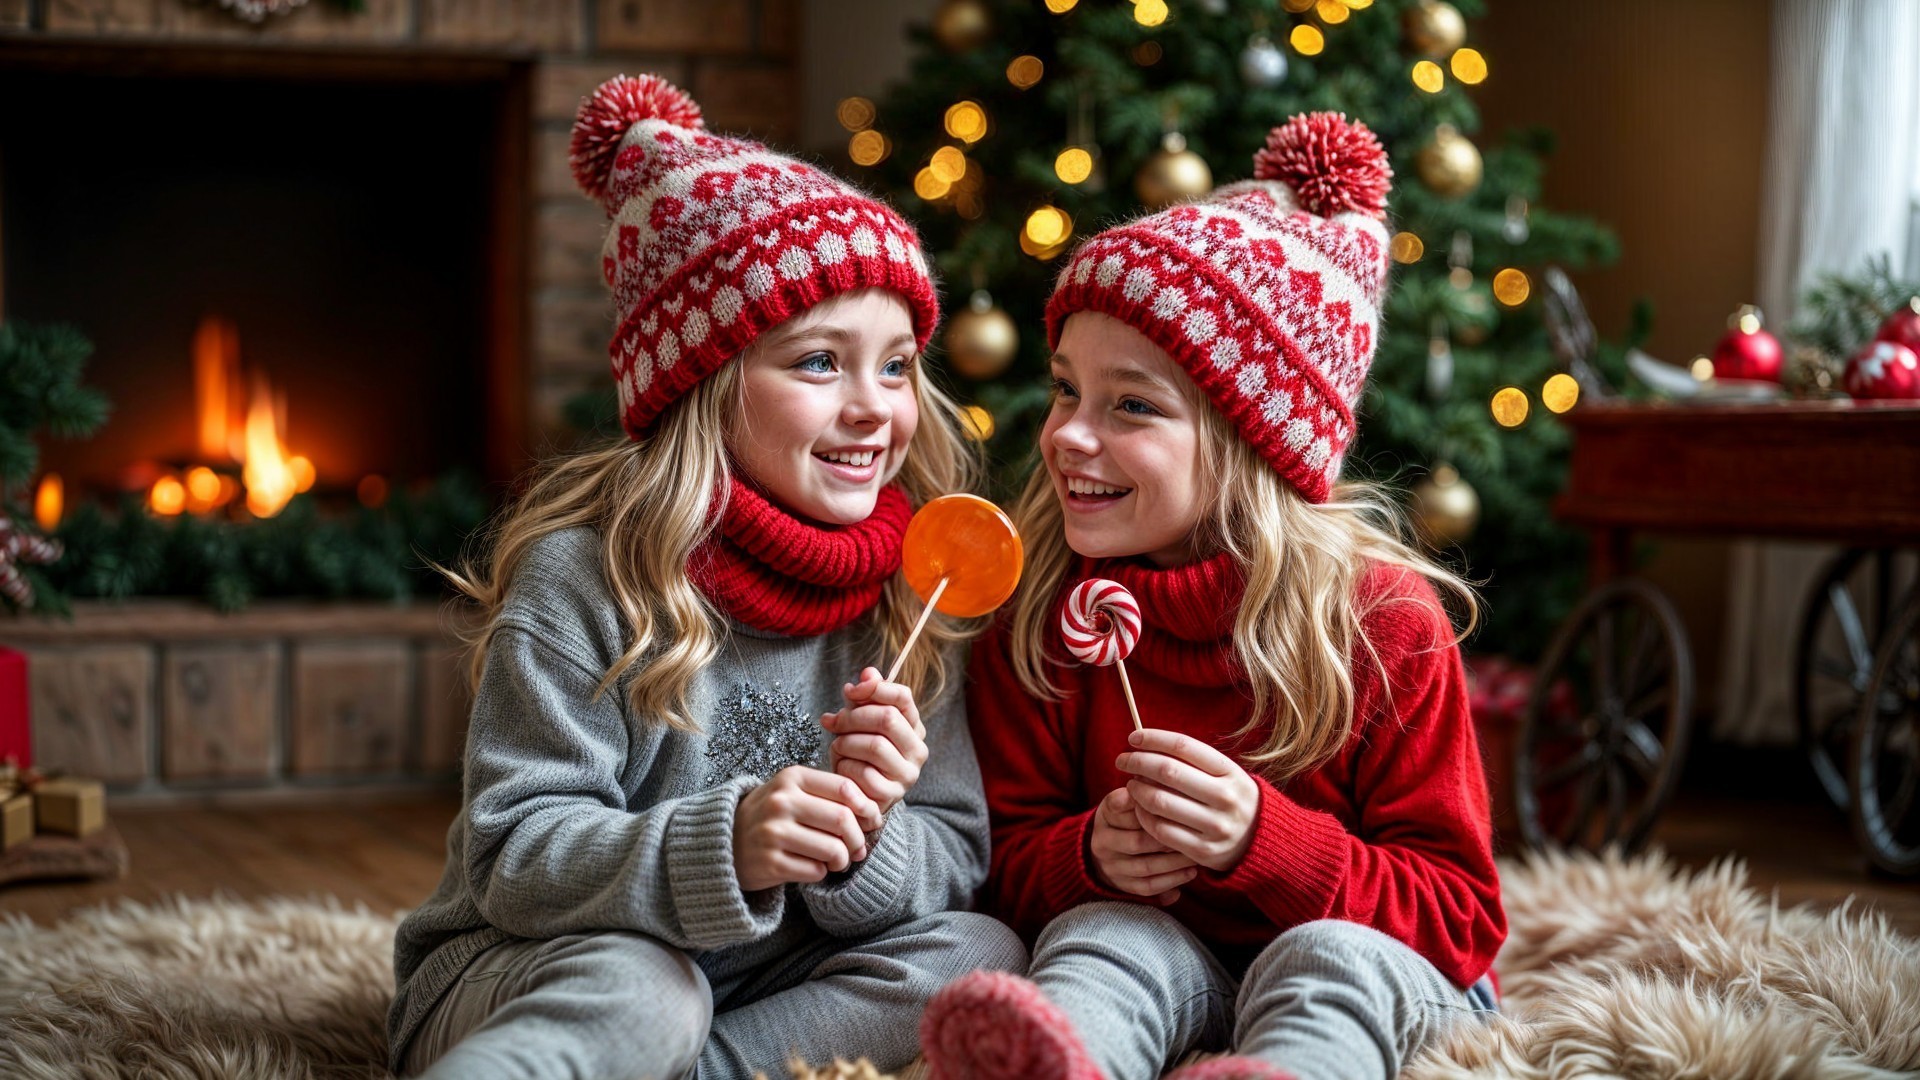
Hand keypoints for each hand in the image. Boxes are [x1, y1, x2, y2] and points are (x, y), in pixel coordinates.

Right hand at [732, 766, 879, 892]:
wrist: (726, 841)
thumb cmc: (772, 816)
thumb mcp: (794, 792)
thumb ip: (830, 796)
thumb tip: (873, 815)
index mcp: (792, 778)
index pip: (845, 788)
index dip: (866, 807)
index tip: (871, 820)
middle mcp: (781, 802)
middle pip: (842, 819)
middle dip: (858, 838)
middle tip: (857, 848)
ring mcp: (773, 833)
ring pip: (833, 849)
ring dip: (843, 859)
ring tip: (837, 860)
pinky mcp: (770, 863)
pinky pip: (815, 871)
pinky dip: (821, 873)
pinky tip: (812, 867)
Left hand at [822, 667, 927, 819]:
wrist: (856, 796)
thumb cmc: (858, 753)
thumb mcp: (860, 722)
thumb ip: (866, 697)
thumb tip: (868, 672)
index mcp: (914, 727)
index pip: (902, 697)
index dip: (873, 689)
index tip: (849, 691)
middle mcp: (917, 750)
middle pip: (887, 718)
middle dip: (853, 717)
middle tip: (834, 721)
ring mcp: (907, 775)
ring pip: (874, 745)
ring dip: (846, 743)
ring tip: (838, 746)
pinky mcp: (891, 795)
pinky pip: (863, 773)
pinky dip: (845, 766)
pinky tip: (842, 767)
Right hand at [1087, 786, 1196, 904]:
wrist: (1110, 848)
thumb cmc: (1131, 814)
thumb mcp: (1129, 797)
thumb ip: (1144, 790)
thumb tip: (1157, 781)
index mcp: (1105, 815)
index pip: (1126, 811)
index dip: (1152, 809)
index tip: (1179, 805)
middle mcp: (1102, 841)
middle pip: (1137, 841)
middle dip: (1169, 838)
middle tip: (1196, 833)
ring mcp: (1111, 866)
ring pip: (1146, 866)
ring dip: (1175, 861)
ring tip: (1198, 853)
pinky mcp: (1123, 886)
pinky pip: (1148, 887)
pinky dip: (1172, 880)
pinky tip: (1191, 872)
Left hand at [1115, 728, 1260, 872]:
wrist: (1260, 840)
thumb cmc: (1230, 797)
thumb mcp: (1224, 774)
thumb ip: (1192, 761)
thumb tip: (1145, 745)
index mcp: (1230, 771)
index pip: (1183, 746)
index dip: (1153, 738)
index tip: (1133, 738)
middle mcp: (1225, 797)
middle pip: (1168, 771)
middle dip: (1137, 762)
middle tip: (1123, 761)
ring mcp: (1215, 825)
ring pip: (1160, 802)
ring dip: (1137, 790)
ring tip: (1131, 785)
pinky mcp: (1203, 850)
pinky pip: (1161, 830)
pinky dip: (1143, 816)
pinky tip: (1139, 808)